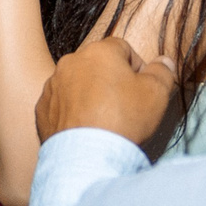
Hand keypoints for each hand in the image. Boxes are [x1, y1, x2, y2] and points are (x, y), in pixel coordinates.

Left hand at [35, 36, 179, 150]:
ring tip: (103, 120)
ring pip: (77, 84)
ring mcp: (52, 86)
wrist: (87, 157)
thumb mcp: (157, 93)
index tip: (143, 88)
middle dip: (111, 80)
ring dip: (90, 95)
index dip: (136, 67)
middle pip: (97, 65)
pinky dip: (72, 112)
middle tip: (124, 105)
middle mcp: (70, 62)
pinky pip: (61, 105)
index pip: (123, 48)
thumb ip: (163, 71)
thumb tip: (164, 62)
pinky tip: (85, 129)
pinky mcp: (41, 109)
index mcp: (98, 51)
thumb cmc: (124, 120)